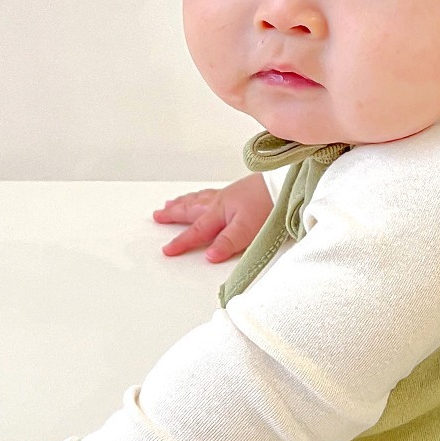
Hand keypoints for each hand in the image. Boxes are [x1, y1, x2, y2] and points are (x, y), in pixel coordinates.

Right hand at [154, 172, 271, 262]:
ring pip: (198, 199)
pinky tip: (202, 196)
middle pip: (190, 209)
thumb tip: (208, 256)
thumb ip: (227, 242)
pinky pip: (208, 193)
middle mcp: (218, 202)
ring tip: (171, 203)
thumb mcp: (247, 229)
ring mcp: (227, 195)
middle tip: (157, 215)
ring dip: (183, 202)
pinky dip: (198, 195)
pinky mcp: (236, 191)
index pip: (196, 231)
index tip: (167, 251)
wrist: (282, 184)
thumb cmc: (267, 204)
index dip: (181, 242)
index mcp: (218, 212)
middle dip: (173, 214)